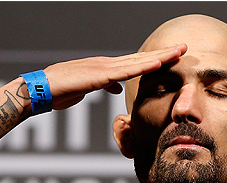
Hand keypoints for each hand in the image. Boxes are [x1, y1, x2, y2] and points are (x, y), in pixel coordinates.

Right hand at [43, 44, 186, 109]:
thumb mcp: (88, 90)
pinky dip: (144, 66)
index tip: (173, 57)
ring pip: (138, 61)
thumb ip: (105, 86)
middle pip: (141, 58)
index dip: (155, 59)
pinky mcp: (99, 75)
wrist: (41, 89)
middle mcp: (107, 64)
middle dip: (164, 53)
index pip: (136, 63)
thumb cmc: (61, 91)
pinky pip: (126, 71)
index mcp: (106, 69)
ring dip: (160, 56)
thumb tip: (118, 88)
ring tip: (179, 51)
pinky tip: (159, 63)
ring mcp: (104, 67)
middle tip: (184, 48)